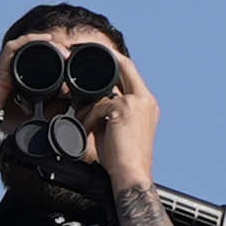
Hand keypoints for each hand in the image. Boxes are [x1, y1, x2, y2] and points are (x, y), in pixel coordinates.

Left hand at [86, 42, 162, 193]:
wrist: (131, 175)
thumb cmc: (123, 159)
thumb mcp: (119, 129)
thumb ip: (111, 110)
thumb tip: (92, 102)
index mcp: (147, 103)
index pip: (130, 70)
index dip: (114, 58)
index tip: (96, 52)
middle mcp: (146, 99)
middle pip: (123, 65)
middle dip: (103, 55)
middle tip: (78, 51)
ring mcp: (138, 102)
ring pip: (105, 92)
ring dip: (90, 107)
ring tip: (83, 122)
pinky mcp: (126, 109)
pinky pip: (99, 106)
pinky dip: (89, 119)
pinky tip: (87, 132)